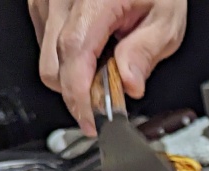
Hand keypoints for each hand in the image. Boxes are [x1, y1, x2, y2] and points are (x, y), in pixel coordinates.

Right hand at [28, 0, 186, 135]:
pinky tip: (93, 51)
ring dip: (74, 76)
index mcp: (93, 0)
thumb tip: (130, 85)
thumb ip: (146, 53)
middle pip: (53, 66)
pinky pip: (46, 45)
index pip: (74, 55)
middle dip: (79, 94)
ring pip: (47, 59)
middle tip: (109, 100)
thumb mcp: (166, 20)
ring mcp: (47, 0)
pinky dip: (68, 59)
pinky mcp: (42, 4)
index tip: (90, 121)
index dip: (79, 95)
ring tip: (106, 66)